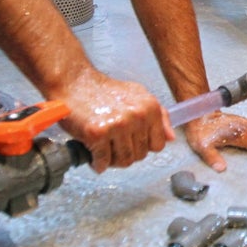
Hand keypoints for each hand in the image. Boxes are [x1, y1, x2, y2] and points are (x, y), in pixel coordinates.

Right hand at [55, 70, 173, 172]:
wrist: (75, 83)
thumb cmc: (105, 91)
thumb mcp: (138, 95)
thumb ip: (159, 116)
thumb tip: (171, 137)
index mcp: (150, 108)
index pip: (158, 145)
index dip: (144, 147)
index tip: (132, 143)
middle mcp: (137, 116)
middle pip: (140, 155)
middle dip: (126, 154)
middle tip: (113, 145)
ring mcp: (118, 125)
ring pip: (124, 161)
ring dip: (112, 160)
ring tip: (104, 149)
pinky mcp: (97, 133)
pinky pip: (103, 161)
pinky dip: (97, 163)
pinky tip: (93, 154)